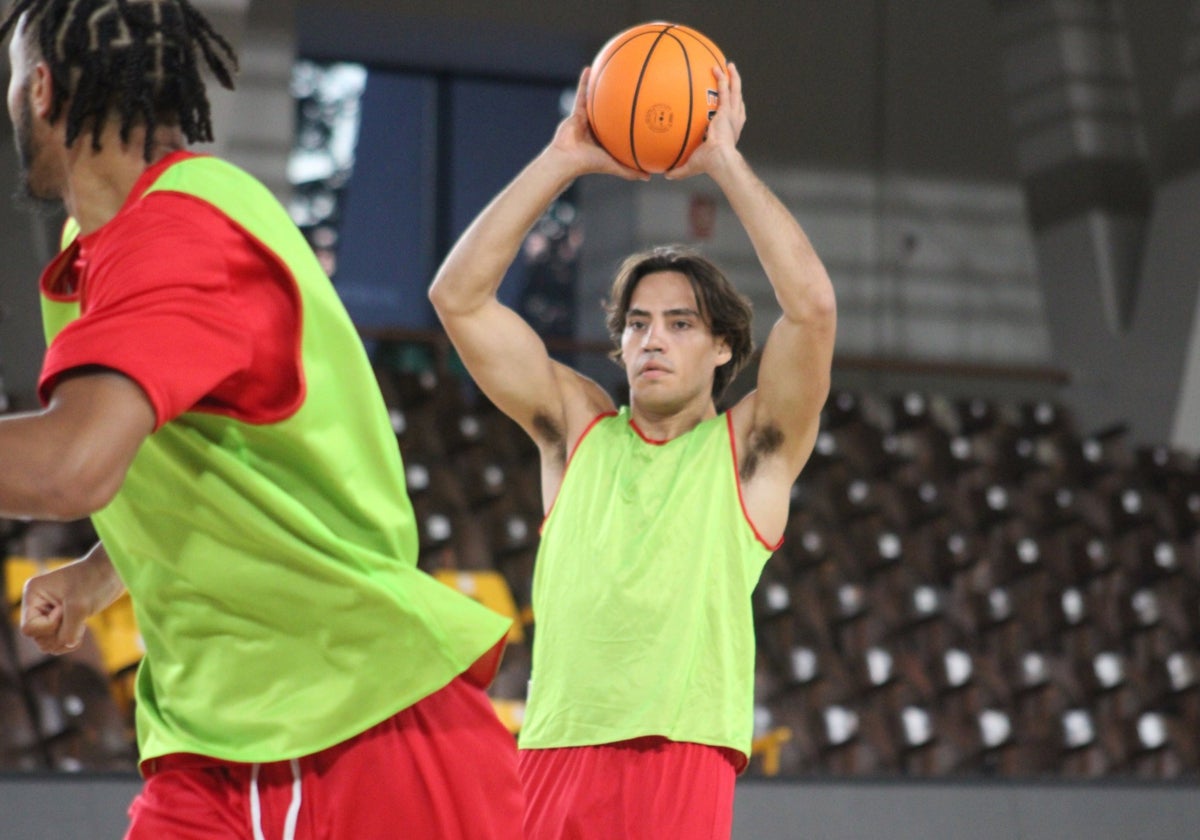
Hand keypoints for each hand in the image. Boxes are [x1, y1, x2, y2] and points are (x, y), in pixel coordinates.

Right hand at [20, 551, 121, 654]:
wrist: (113, 571)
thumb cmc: (96, 581)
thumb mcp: (80, 607)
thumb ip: (69, 631)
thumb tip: (67, 645)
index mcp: (34, 594)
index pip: (29, 628)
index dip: (50, 626)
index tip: (65, 610)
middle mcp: (37, 603)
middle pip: (37, 638)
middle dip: (58, 635)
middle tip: (77, 620)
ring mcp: (49, 611)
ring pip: (47, 642)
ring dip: (65, 640)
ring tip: (81, 626)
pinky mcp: (63, 618)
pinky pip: (59, 641)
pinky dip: (70, 641)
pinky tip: (83, 629)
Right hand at [548, 67, 648, 180]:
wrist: (567, 158)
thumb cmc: (588, 164)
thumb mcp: (613, 166)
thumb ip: (630, 171)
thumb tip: (650, 177)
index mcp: (608, 138)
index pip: (622, 125)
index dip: (631, 117)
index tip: (643, 108)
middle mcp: (599, 127)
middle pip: (612, 109)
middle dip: (620, 98)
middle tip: (632, 84)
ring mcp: (587, 118)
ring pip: (597, 99)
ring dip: (602, 85)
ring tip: (611, 69)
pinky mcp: (576, 112)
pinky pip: (581, 93)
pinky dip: (584, 81)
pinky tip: (590, 68)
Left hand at [665, 61, 745, 180]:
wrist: (719, 159)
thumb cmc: (709, 164)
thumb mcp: (692, 166)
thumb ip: (680, 169)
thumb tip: (666, 175)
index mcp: (730, 131)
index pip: (734, 117)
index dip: (733, 108)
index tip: (729, 102)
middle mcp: (734, 121)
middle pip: (737, 100)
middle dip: (735, 87)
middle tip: (731, 77)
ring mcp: (732, 114)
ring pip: (735, 91)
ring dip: (732, 77)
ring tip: (728, 65)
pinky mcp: (727, 110)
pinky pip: (725, 89)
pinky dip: (722, 78)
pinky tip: (717, 67)